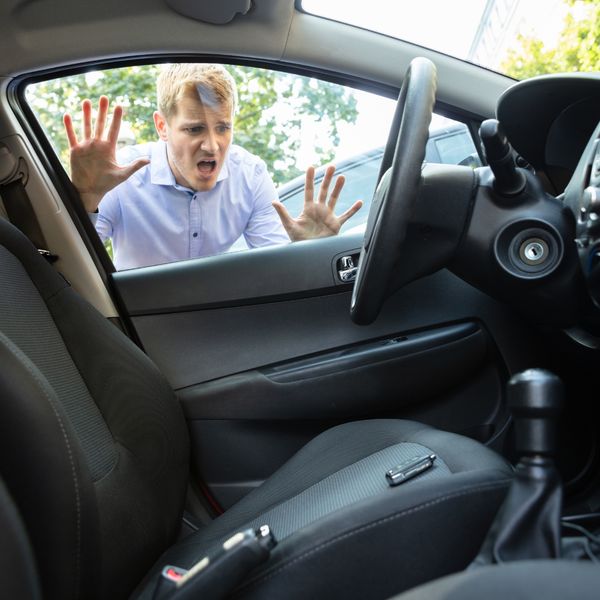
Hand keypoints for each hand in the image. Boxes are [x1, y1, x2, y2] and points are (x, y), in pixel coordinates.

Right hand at [63, 96, 148, 211]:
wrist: (91, 191)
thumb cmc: (107, 183)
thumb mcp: (122, 174)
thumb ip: (134, 165)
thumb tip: (148, 160)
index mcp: (109, 149)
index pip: (114, 130)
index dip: (116, 118)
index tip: (119, 106)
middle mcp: (98, 145)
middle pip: (100, 124)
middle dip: (102, 111)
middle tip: (104, 97)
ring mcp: (86, 146)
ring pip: (86, 127)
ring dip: (86, 115)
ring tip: (86, 101)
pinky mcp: (76, 151)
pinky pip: (72, 136)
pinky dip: (69, 127)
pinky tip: (67, 116)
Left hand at [272, 165, 362, 241]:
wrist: (308, 253)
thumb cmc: (298, 240)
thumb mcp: (289, 226)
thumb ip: (283, 213)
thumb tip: (273, 202)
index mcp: (308, 208)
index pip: (309, 190)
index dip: (309, 179)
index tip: (311, 167)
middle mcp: (319, 210)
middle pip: (323, 190)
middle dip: (327, 178)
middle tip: (331, 166)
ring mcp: (328, 216)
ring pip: (334, 199)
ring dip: (338, 188)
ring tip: (342, 177)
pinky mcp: (335, 224)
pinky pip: (346, 216)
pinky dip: (353, 210)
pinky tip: (359, 202)